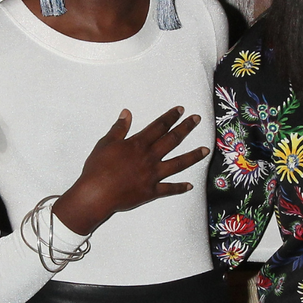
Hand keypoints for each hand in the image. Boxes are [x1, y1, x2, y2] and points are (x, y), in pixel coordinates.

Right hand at [52, 107, 206, 235]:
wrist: (96, 193)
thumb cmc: (98, 167)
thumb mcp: (105, 143)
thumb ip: (119, 128)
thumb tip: (127, 113)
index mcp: (138, 144)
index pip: (158, 126)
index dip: (170, 117)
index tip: (181, 109)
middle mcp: (150, 157)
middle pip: (172, 140)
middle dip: (185, 128)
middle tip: (197, 119)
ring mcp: (153, 175)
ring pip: (178, 164)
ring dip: (193, 156)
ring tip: (206, 150)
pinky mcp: (151, 191)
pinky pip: (169, 189)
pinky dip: (180, 188)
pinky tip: (190, 186)